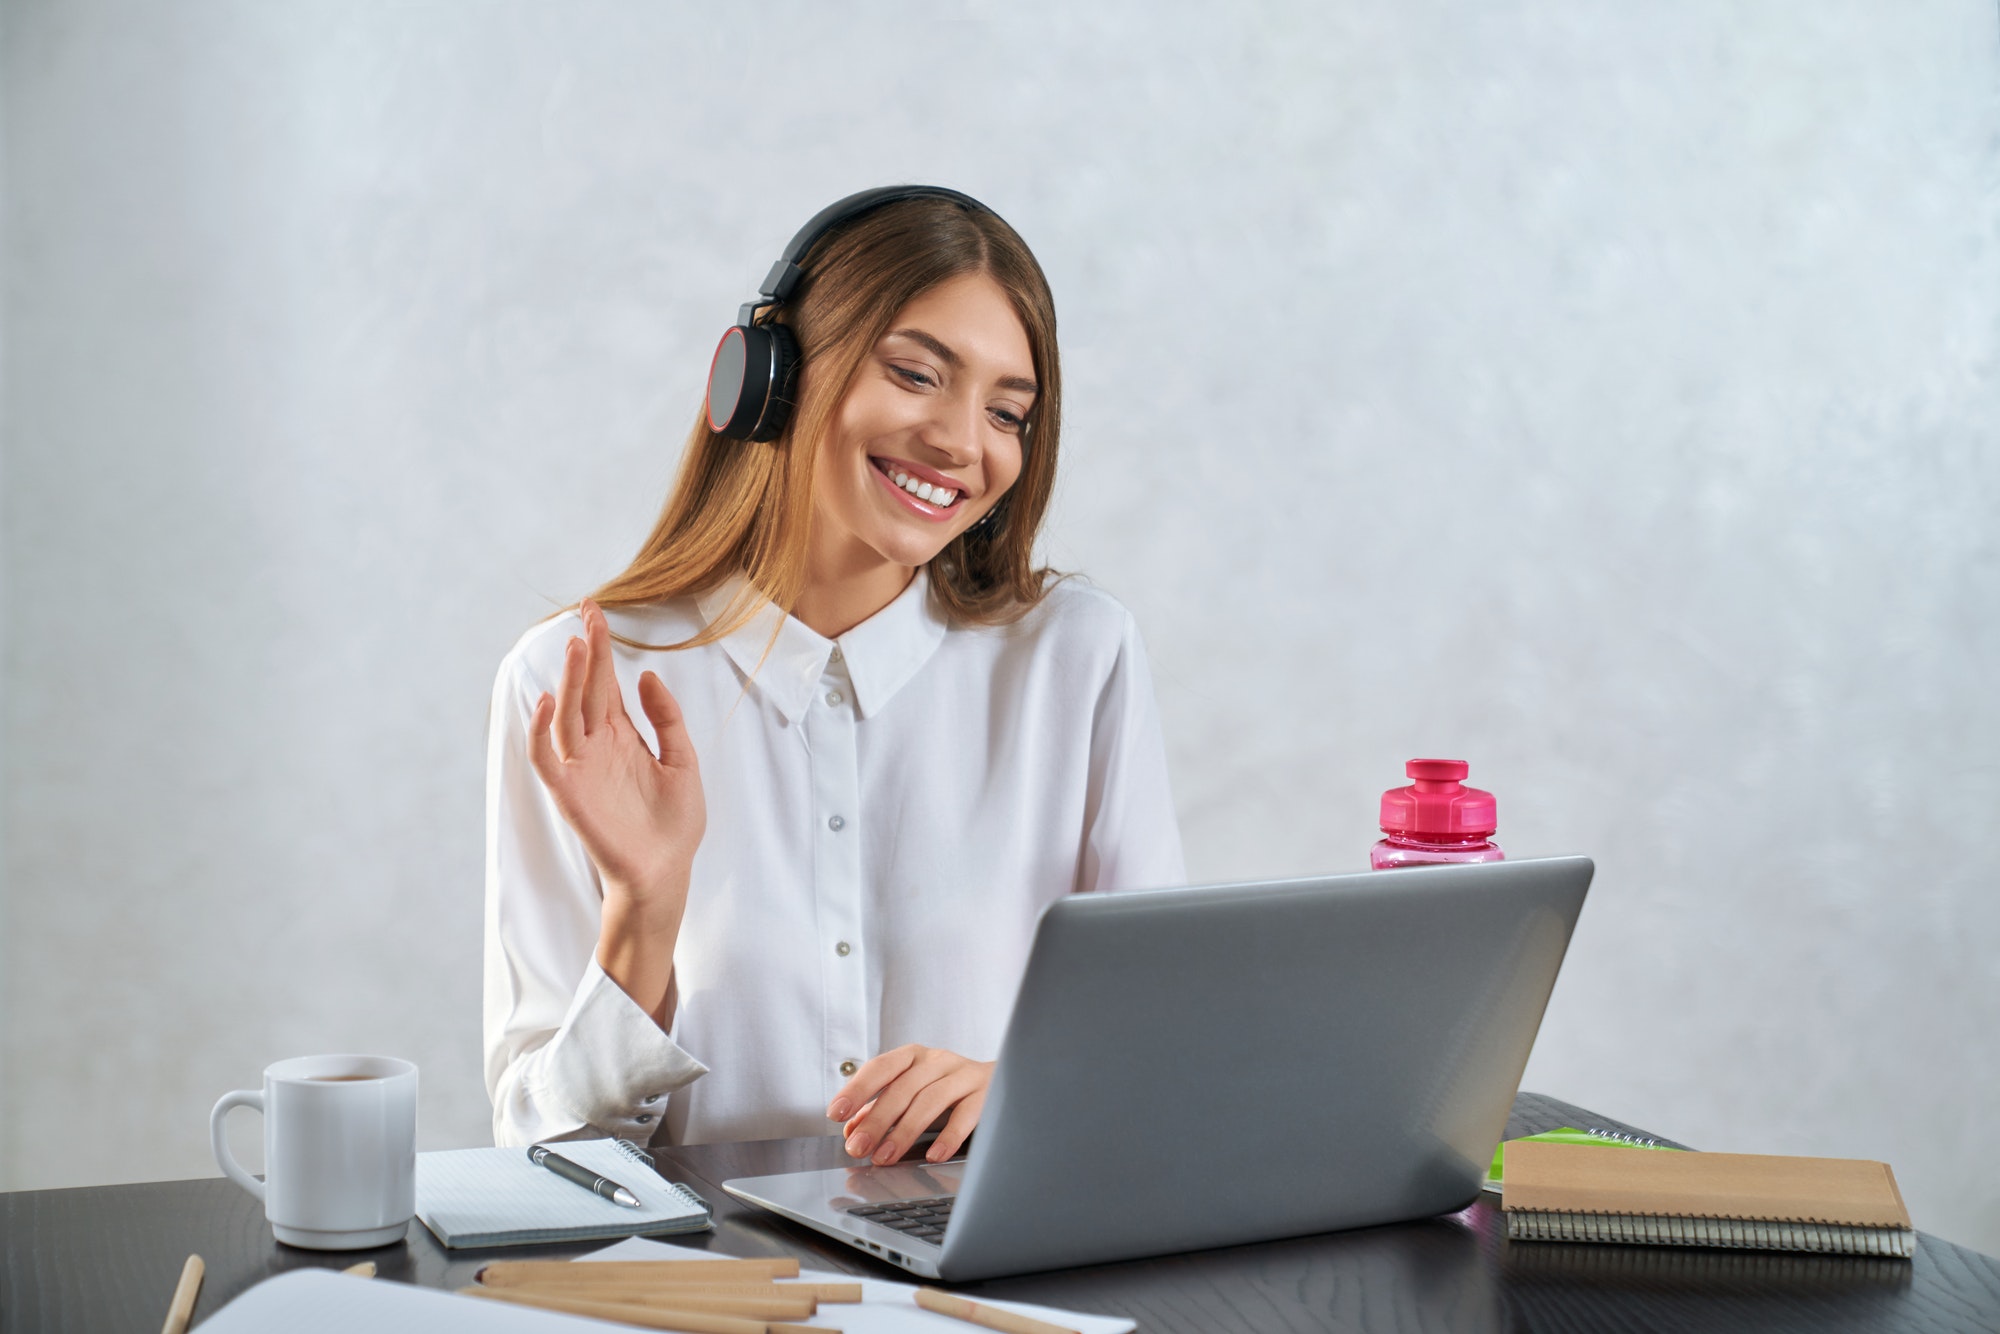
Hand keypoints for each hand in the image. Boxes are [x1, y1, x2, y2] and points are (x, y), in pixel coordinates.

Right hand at [527, 598, 705, 917]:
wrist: (666, 872)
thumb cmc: (675, 823)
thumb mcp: (684, 761)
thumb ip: (668, 719)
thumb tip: (648, 674)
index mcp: (623, 734)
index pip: (607, 682)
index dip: (601, 646)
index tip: (596, 611)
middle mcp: (597, 745)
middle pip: (586, 688)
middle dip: (585, 651)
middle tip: (587, 612)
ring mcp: (581, 766)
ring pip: (566, 714)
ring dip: (569, 681)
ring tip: (576, 646)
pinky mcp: (568, 792)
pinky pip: (546, 755)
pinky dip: (540, 729)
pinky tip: (548, 700)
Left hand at [826, 1045, 993, 1165]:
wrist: (1004, 1079)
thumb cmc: (947, 1087)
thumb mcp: (912, 1092)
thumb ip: (880, 1109)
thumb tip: (851, 1130)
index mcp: (914, 1056)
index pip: (880, 1068)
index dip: (857, 1089)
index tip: (836, 1113)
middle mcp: (937, 1060)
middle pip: (903, 1087)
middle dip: (877, 1120)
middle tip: (858, 1147)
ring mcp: (963, 1075)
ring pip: (931, 1100)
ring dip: (904, 1131)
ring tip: (885, 1157)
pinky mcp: (986, 1093)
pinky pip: (967, 1114)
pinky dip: (948, 1136)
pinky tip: (933, 1155)